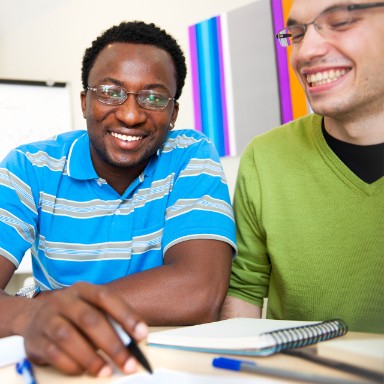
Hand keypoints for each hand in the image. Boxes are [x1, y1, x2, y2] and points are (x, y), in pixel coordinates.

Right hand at [22, 282, 147, 375]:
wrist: (34, 319)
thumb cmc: (74, 316)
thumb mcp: (92, 310)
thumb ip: (112, 321)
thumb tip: (136, 339)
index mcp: (83, 289)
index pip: (106, 297)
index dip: (125, 315)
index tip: (142, 335)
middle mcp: (64, 300)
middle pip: (90, 319)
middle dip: (112, 344)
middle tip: (129, 363)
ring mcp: (47, 318)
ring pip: (69, 336)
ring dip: (91, 358)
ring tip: (107, 372)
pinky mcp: (35, 339)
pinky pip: (53, 353)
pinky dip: (70, 364)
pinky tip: (83, 371)